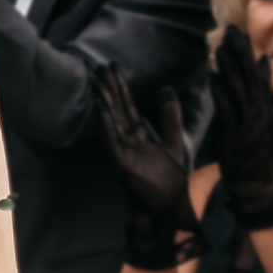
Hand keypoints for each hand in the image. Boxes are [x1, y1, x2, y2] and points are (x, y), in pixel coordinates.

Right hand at [98, 67, 199, 268]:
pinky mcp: (124, 166)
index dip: (121, 88)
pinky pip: (113, 144)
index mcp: (139, 136)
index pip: (128, 107)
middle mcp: (128, 142)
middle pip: (117, 111)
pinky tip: (104, 112)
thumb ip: (170, 119)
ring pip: (113, 124)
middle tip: (99, 68)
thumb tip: (167, 90)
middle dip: (109, 90)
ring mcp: (124, 154)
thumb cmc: (172, 179)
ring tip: (98, 85)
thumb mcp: (174, 143)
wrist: (174, 205)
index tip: (113, 68)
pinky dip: (108, 128)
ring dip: (105, 105)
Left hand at [206, 25, 272, 229]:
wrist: (259, 184)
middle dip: (240, 52)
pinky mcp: (238, 137)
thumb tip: (263, 65)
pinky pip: (229, 112)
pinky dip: (221, 94)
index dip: (246, 53)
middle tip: (230, 31)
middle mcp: (259, 113)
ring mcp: (250, 125)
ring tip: (221, 49)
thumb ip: (257, 95)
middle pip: (250, 76)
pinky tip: (213, 79)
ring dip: (230, 68)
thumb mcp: (257, 121)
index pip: (256, 74)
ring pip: (241, 91)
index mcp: (262, 109)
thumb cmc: (254, 154)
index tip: (236, 33)